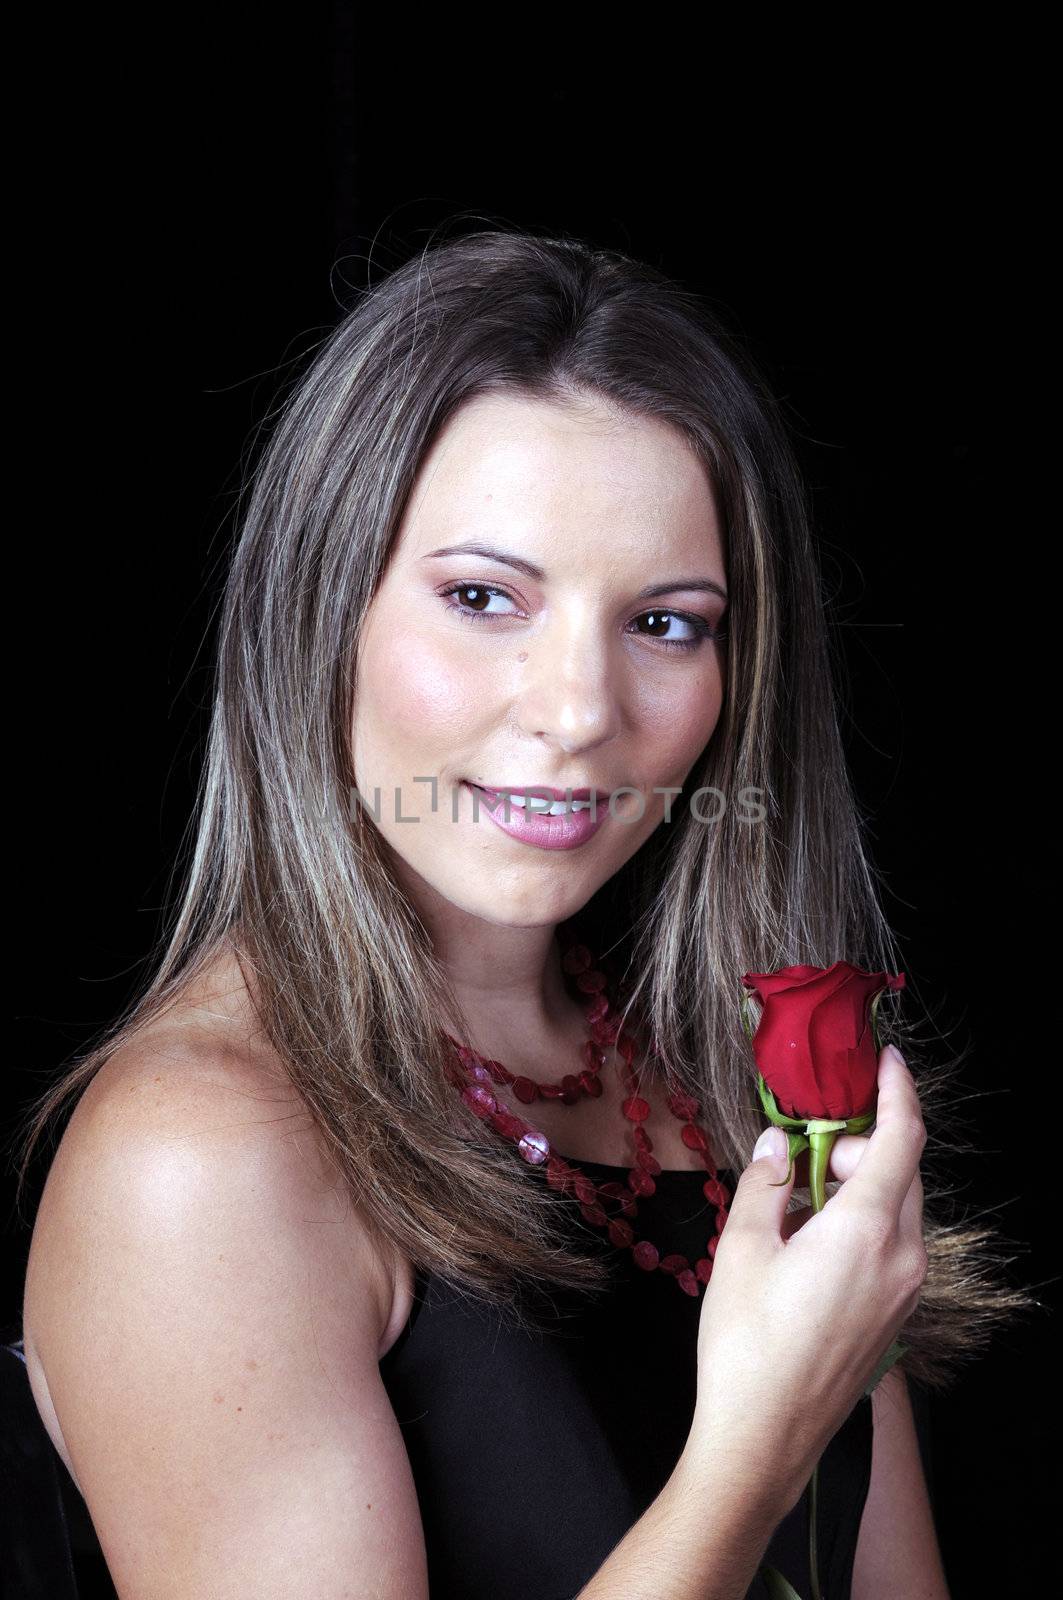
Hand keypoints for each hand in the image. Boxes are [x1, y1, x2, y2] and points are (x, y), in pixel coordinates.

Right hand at [686, 1046, 927, 1515]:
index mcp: (869, 1231)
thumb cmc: (745, 1343)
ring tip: (796, 1202)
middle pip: (901, 1173)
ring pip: (898, 1211)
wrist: (761, 1440)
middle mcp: (902, 1258)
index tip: (884, 1059)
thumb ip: (765, 1184)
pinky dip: (861, 1223)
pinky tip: (809, 1242)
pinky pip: (891, 1247)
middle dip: (858, 1146)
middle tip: (803, 1151)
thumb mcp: (742, 1248)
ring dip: (858, 1187)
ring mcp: (903, 1293)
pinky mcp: (893, 1318)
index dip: (897, 1091)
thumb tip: (778, 1144)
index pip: (902, 1139)